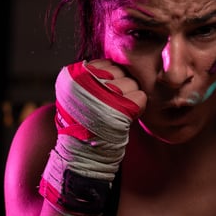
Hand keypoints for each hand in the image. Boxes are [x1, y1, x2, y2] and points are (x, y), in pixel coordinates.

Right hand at [39, 60, 144, 215]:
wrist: (82, 152)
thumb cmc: (81, 124)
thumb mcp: (76, 94)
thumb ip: (92, 76)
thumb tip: (118, 65)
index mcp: (74, 74)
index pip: (105, 63)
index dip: (112, 77)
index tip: (108, 92)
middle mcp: (87, 81)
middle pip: (120, 72)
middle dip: (123, 86)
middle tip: (117, 103)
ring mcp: (104, 93)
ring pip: (133, 83)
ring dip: (132, 96)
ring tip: (121, 111)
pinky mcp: (120, 107)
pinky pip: (141, 97)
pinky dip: (139, 106)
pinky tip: (129, 116)